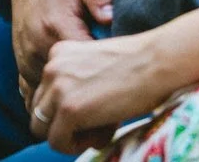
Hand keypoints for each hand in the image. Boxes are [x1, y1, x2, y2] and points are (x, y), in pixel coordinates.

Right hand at [8, 0, 112, 100]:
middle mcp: (37, 46)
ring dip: (71, 94)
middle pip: (69, 85)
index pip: (86, 64)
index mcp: (57, 25)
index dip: (107, 71)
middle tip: (112, 85)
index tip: (123, 69)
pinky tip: (70, 92)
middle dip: (91, 88)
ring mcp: (27, 57)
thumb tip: (109, 17)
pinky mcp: (22, 62)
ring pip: (51, 92)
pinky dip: (52, 95)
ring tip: (94, 90)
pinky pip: (34, 91)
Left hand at [31, 32, 181, 153]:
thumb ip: (75, 83)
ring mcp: (58, 89)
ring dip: (70, 136)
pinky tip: (103, 133)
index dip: (67, 109)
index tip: (95, 109)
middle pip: (39, 111)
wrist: (158, 61)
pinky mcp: (69, 109)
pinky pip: (57, 142)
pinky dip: (77, 146)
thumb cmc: (138, 64)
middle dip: (64, 124)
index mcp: (58, 53)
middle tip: (97, 124)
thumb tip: (67, 119)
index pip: (45, 93)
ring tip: (100, 130)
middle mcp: (52, 67)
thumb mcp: (95, 66)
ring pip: (43, 129)